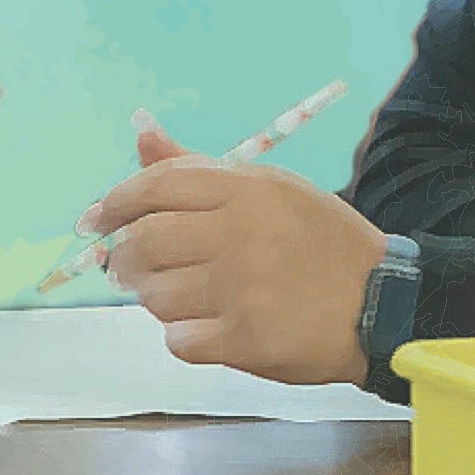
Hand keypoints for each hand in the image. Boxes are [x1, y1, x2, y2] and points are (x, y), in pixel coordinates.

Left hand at [84, 115, 388, 385]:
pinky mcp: (244, 339)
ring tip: (184, 296)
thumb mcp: (270, 189)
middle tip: (130, 267)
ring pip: (155, 295)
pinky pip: (178, 340)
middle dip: (126, 258)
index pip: (156, 187)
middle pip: (145, 242)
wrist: (380, 301)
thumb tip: (141, 134)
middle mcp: (238, 233)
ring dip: (157, 299)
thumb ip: (198, 169)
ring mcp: (240, 289)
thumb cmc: (319, 241)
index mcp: (245, 189)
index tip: (94, 221)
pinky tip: (209, 327)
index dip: (114, 203)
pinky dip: (184, 337)